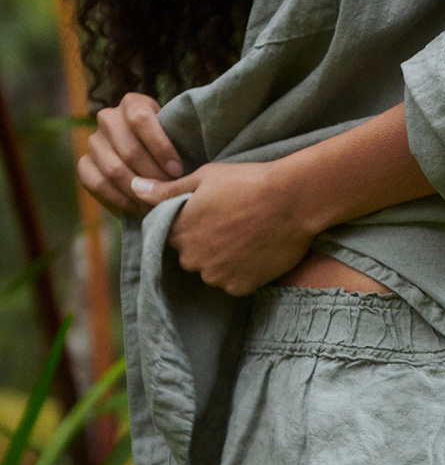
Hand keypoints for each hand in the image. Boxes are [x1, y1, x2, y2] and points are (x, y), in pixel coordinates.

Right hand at [78, 92, 182, 216]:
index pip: (140, 119)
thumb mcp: (177, 135)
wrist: (146, 157)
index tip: (178, 170)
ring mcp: (93, 141)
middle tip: (170, 192)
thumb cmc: (170, 146)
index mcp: (132, 103)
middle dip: (154, 176)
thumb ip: (181, 140)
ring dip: (139, 191)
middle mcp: (108, 118)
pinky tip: (140, 207)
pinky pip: (98, 184)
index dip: (160, 146)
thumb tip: (192, 164)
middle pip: (129, 150)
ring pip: (113, 169)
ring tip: (158, 202)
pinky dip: (121, 199)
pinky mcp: (84, 164)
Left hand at [131, 161, 315, 296]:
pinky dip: (242, 271)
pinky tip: (256, 251)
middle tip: (231, 224)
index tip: (209, 215)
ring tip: (246, 237)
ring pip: (212, 271)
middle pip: (191, 256)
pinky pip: (234, 282)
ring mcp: (217, 275)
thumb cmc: (248, 182)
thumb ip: (166, 190)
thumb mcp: (204, 177)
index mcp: (179, 230)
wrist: (292, 200)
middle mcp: (192, 258)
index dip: (190, 225)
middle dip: (205, 244)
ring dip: (223, 259)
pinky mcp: (240, 287)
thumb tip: (133, 188)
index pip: (171, 236)